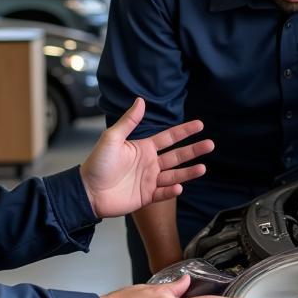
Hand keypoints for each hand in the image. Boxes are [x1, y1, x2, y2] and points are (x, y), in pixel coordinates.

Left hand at [80, 98, 212, 218]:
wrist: (87, 191)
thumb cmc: (97, 163)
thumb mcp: (112, 138)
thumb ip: (129, 121)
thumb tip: (141, 100)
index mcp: (143, 148)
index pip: (168, 138)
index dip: (184, 131)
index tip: (200, 125)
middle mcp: (149, 164)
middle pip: (176, 156)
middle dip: (193, 150)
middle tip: (210, 144)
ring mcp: (149, 181)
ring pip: (174, 175)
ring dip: (188, 172)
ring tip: (202, 168)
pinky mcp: (146, 197)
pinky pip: (162, 193)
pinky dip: (171, 191)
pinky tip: (179, 186)